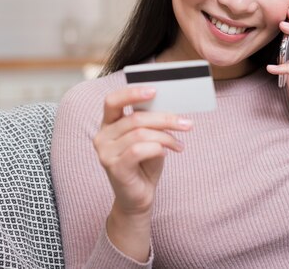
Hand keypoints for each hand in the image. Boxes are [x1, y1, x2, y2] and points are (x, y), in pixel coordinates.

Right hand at [94, 86, 191, 215]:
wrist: (138, 198)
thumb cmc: (144, 165)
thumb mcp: (148, 138)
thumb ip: (150, 121)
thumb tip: (167, 104)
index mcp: (108, 124)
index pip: (112, 100)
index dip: (132, 92)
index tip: (155, 90)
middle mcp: (102, 136)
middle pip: (135, 117)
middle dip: (164, 118)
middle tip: (186, 123)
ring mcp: (105, 152)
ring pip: (140, 133)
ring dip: (165, 137)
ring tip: (178, 144)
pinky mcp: (114, 167)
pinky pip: (139, 150)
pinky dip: (158, 149)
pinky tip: (166, 154)